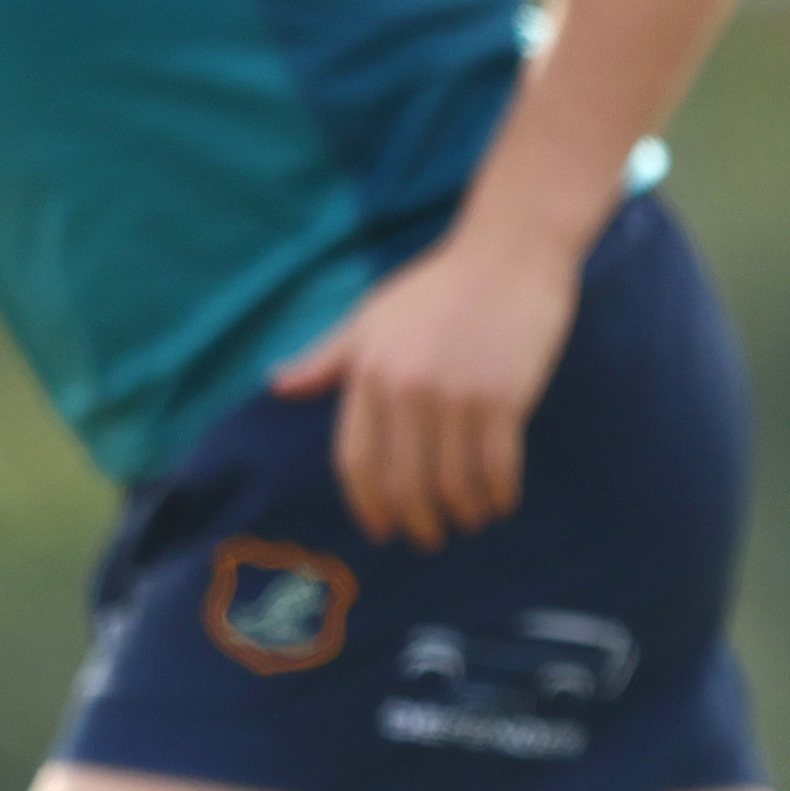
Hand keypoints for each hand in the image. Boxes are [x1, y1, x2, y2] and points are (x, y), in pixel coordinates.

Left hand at [271, 219, 583, 549]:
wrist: (510, 254)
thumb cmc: (439, 286)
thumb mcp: (372, 317)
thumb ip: (328, 358)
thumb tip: (279, 386)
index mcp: (369, 373)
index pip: (356, 461)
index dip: (368, 504)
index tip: (381, 529)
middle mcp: (407, 389)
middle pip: (405, 484)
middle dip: (417, 522)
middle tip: (429, 536)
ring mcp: (456, 395)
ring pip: (453, 484)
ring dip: (462, 513)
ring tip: (469, 519)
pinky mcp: (503, 397)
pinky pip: (496, 467)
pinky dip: (497, 495)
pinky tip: (500, 502)